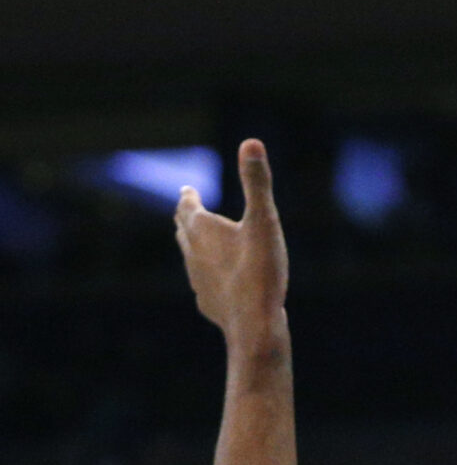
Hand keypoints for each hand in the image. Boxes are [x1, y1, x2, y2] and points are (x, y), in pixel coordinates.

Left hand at [174, 139, 287, 343]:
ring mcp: (197, 279)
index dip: (188, 196)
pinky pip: (202, 280)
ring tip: (200, 241)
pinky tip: (214, 279)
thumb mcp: (265, 220)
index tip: (185, 190)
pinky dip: (205, 271)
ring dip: (193, 244)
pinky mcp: (207, 300)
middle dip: (186, 217)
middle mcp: (193, 252)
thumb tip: (250, 141)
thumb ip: (257, 182)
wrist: (252, 323)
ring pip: (190, 255)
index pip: (189, 206)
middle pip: (184, 229)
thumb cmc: (259, 270)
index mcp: (203, 229)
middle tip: (186, 209)